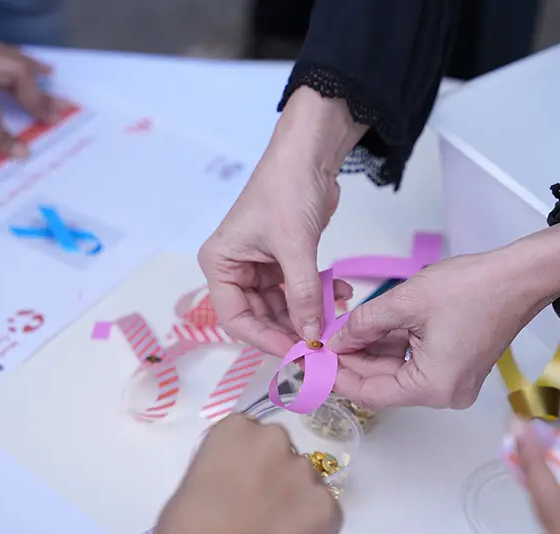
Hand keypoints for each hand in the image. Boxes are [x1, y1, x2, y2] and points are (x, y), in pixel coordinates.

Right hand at [151, 413, 342, 533]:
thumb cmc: (186, 530)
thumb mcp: (192, 483)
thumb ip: (220, 469)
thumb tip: (234, 486)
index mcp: (237, 428)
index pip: (250, 433)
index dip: (246, 462)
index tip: (239, 484)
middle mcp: (275, 439)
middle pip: (282, 450)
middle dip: (275, 474)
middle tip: (258, 508)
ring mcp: (305, 471)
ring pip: (306, 480)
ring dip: (296, 500)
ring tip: (273, 533)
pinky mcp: (328, 505)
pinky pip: (325, 512)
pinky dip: (314, 527)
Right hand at [198, 87, 364, 355]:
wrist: (309, 153)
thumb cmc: (287, 190)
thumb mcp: (294, 247)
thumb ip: (302, 295)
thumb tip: (311, 336)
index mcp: (220, 265)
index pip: (236, 318)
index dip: (265, 339)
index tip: (295, 353)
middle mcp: (235, 269)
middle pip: (260, 317)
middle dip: (291, 329)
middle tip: (320, 344)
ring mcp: (259, 267)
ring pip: (282, 307)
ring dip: (309, 313)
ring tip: (335, 315)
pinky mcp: (283, 261)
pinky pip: (298, 291)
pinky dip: (317, 295)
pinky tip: (339, 293)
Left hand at [328, 221, 559, 408]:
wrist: (520, 277)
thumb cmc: (473, 288)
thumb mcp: (405, 302)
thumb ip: (363, 324)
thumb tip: (334, 341)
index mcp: (433, 386)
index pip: (370, 393)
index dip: (338, 377)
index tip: (312, 363)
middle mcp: (444, 394)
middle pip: (382, 385)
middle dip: (351, 362)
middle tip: (319, 344)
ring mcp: (452, 383)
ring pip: (395, 372)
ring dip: (369, 353)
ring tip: (339, 332)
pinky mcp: (455, 368)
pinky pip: (412, 363)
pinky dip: (390, 347)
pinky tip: (367, 329)